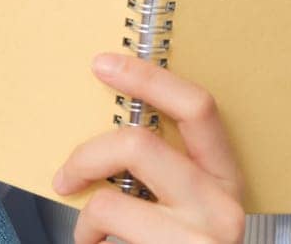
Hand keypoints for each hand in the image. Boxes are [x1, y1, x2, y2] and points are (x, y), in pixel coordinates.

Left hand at [54, 53, 245, 243]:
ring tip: (90, 236)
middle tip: (64, 175)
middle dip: (88, 153)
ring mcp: (202, 239)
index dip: (147, 77)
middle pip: (140, 143)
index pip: (198, 106)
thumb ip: (157, 173)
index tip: (102, 63)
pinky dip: (89, 239)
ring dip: (86, 217)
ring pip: (113, 198)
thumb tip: (104, 130)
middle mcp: (224, 206)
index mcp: (226, 178)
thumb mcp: (182, 210)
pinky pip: (107, 230)